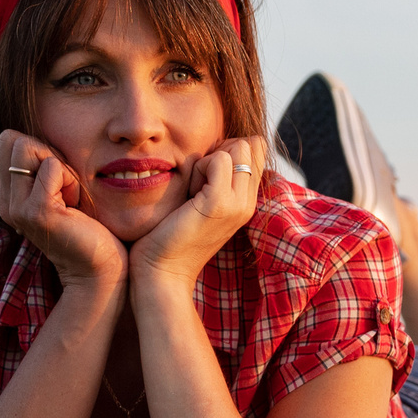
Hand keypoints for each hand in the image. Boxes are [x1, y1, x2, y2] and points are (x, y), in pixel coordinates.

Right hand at [0, 130, 126, 288]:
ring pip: (28, 148)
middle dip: (47, 154)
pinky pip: (51, 167)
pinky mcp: (35, 212)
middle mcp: (5, 202)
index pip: (3, 142)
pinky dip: (71, 180)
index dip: (36, 150)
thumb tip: (14, 134)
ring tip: (70, 197)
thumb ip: (36, 162)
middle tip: (65, 189)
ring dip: (60, 167)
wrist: (99, 266)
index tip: (55, 181)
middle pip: (13, 141)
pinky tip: (75, 205)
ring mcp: (16, 208)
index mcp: (6, 195)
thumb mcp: (57, 185)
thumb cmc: (87, 223)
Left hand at [129, 136, 266, 292]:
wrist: (162, 273)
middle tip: (197, 181)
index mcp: (245, 202)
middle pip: (250, 144)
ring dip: (209, 158)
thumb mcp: (198, 202)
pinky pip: (219, 159)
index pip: (255, 149)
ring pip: (238, 146)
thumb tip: (213, 147)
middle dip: (219, 150)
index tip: (204, 175)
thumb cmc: (169, 237)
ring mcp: (238, 203)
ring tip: (192, 188)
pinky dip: (199, 166)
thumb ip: (210, 177)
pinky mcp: (219, 203)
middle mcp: (248, 202)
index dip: (228, 149)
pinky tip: (188, 192)